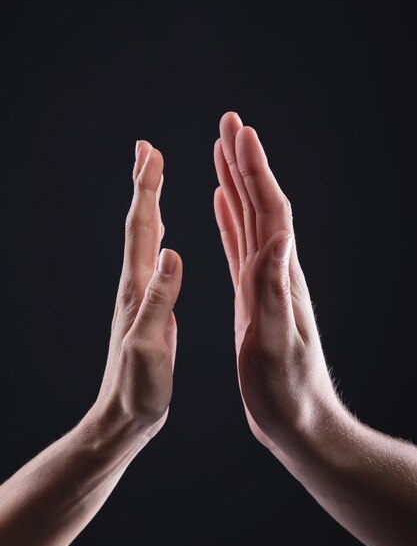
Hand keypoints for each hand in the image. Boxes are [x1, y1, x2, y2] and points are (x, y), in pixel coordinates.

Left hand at [88, 140, 181, 442]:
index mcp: (137, 291)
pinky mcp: (148, 310)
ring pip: (144, 241)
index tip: (152, 154)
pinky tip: (162, 239)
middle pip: (138, 225)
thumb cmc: (137, 389)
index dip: (147, 190)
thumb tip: (171, 253)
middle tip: (147, 150)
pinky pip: (152, 262)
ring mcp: (140, 297)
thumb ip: (159, 301)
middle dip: (144, 184)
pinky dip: (156, 239)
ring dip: (148, 206)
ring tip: (152, 181)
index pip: (141, 229)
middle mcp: (135, 287)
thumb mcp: (148, 347)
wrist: (123, 417)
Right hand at [213, 112, 344, 454]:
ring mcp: (263, 283)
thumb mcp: (278, 345)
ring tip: (221, 153)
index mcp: (279, 278)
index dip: (255, 170)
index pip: (270, 210)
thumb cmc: (287, 392)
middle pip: (260, 204)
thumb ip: (274, 292)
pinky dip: (229, 220)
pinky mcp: (251, 298)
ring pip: (248, 221)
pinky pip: (238, 248)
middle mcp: (274, 272)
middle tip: (229, 124)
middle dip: (244, 162)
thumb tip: (277, 237)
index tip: (240, 133)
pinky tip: (221, 205)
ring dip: (236, 184)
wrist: (297, 420)